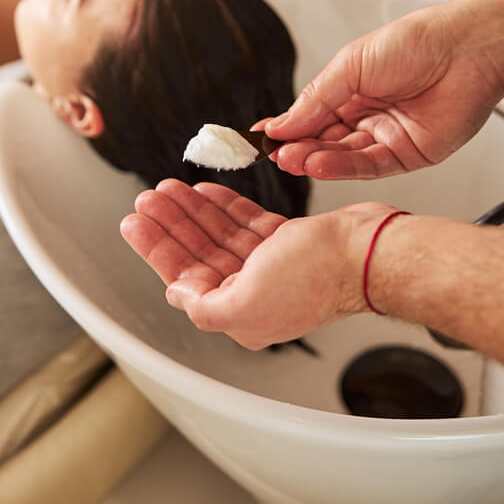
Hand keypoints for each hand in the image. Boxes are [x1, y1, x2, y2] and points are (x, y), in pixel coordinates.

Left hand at [121, 179, 393, 349]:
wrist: (368, 251)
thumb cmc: (318, 277)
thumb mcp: (246, 302)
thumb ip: (204, 305)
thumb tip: (176, 294)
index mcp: (240, 315)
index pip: (184, 278)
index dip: (156, 248)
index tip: (135, 222)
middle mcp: (254, 293)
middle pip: (198, 253)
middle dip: (169, 224)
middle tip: (147, 198)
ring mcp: (272, 267)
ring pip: (219, 235)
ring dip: (192, 211)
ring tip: (167, 188)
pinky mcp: (289, 242)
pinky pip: (246, 222)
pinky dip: (225, 206)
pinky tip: (206, 192)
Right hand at [262, 3, 503, 178]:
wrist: (467, 50)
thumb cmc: (418, 43)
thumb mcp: (351, 64)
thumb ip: (316, 98)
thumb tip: (282, 122)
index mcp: (351, 89)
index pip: (310, 116)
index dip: (287, 128)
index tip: (263, 138)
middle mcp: (367, 116)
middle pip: (324, 140)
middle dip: (299, 147)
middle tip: (276, 153)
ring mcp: (386, 137)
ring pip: (343, 157)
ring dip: (316, 160)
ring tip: (292, 159)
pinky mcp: (407, 155)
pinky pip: (369, 166)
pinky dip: (342, 168)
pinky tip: (319, 164)